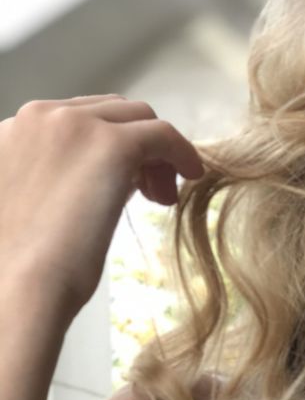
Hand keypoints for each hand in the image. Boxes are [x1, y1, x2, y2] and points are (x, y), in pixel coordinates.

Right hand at [0, 95, 205, 321]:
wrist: (17, 287)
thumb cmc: (20, 264)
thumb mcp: (31, 202)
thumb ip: (59, 176)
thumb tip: (111, 175)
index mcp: (13, 129)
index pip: (75, 119)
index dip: (104, 146)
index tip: (121, 182)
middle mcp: (38, 115)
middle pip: (107, 112)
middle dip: (133, 146)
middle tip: (147, 191)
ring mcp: (74, 125)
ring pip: (136, 118)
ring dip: (155, 152)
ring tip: (160, 197)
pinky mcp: (112, 145)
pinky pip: (162, 134)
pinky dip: (181, 151)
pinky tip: (192, 175)